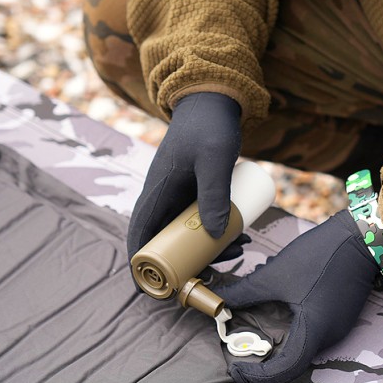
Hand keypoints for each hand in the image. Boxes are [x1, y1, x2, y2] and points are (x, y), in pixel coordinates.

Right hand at [127, 92, 242, 263]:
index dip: (142, 261)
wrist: (214, 97)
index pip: (141, 232)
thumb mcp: (214, 159)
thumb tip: (215, 235)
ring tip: (241, 247)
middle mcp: (164, 195)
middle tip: (220, 266)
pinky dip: (215, 229)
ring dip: (209, 245)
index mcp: (157, 190)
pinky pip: (201, 217)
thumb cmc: (210, 124)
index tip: (153, 285)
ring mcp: (180, 193)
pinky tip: (240, 233)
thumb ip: (214, 194)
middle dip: (190, 259)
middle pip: (167, 239)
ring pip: (187, 231)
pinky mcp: (196, 189)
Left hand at [214, 211, 377, 382]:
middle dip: (263, 362)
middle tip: (238, 355)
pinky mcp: (338, 318)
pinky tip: (275, 315)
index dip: (257, 375)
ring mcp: (337, 328)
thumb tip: (218, 302)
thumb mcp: (275, 275)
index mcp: (314, 330)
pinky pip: (311, 334)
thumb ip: (245, 292)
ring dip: (276, 346)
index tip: (236, 370)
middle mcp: (328, 337)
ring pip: (301, 348)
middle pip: (293, 363)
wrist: (361, 238)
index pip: (284, 370)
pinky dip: (290, 333)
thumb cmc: (320, 256)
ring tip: (252, 334)